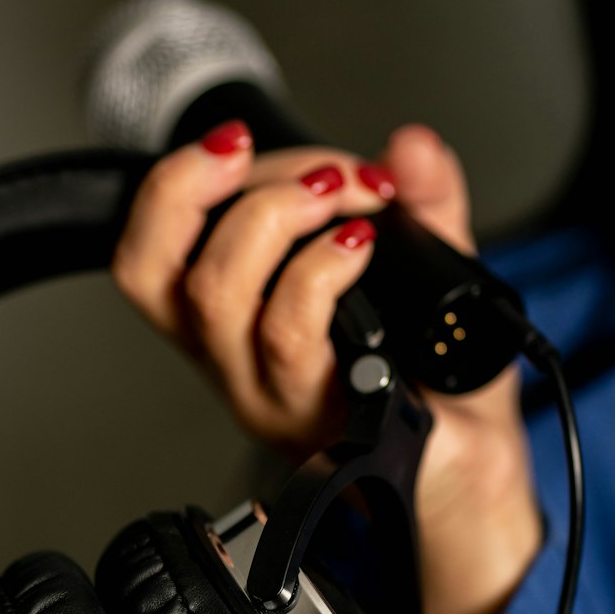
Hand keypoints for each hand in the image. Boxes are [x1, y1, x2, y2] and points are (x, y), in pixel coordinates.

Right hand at [112, 120, 542, 613]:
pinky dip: (322, 268)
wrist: (471, 470)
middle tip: (314, 171)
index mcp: (229, 327)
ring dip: (279, 216)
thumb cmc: (434, 388)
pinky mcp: (311, 413)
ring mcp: (269, 393)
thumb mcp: (425, 274)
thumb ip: (422, 203)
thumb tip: (411, 147)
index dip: (168, 189)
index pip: (143, 260)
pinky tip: (363, 245)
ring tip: (346, 196)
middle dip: (226, 188)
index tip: (230, 143)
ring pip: (218, 294)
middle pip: (161, 270)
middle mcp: (233, 364)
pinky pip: (289, 332)